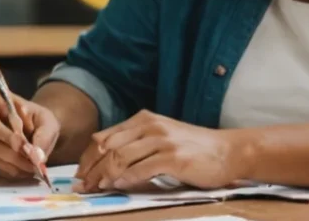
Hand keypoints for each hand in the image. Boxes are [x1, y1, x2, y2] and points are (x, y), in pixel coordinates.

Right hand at [0, 94, 58, 177]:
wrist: (25, 129)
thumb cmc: (33, 120)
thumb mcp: (44, 119)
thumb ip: (43, 135)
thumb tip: (38, 156)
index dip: (4, 134)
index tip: (23, 145)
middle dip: (16, 157)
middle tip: (37, 164)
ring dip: (17, 167)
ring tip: (34, 166)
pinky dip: (12, 172)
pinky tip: (23, 167)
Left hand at [75, 110, 249, 190]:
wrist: (228, 150)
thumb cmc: (193, 148)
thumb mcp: (161, 137)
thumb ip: (136, 143)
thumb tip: (105, 160)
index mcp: (143, 120)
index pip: (105, 137)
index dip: (88, 157)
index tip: (80, 174)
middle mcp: (150, 126)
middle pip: (108, 147)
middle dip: (91, 168)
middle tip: (82, 185)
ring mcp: (162, 140)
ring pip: (121, 157)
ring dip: (104, 175)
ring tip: (96, 187)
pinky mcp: (173, 157)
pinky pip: (141, 168)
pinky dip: (126, 178)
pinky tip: (117, 185)